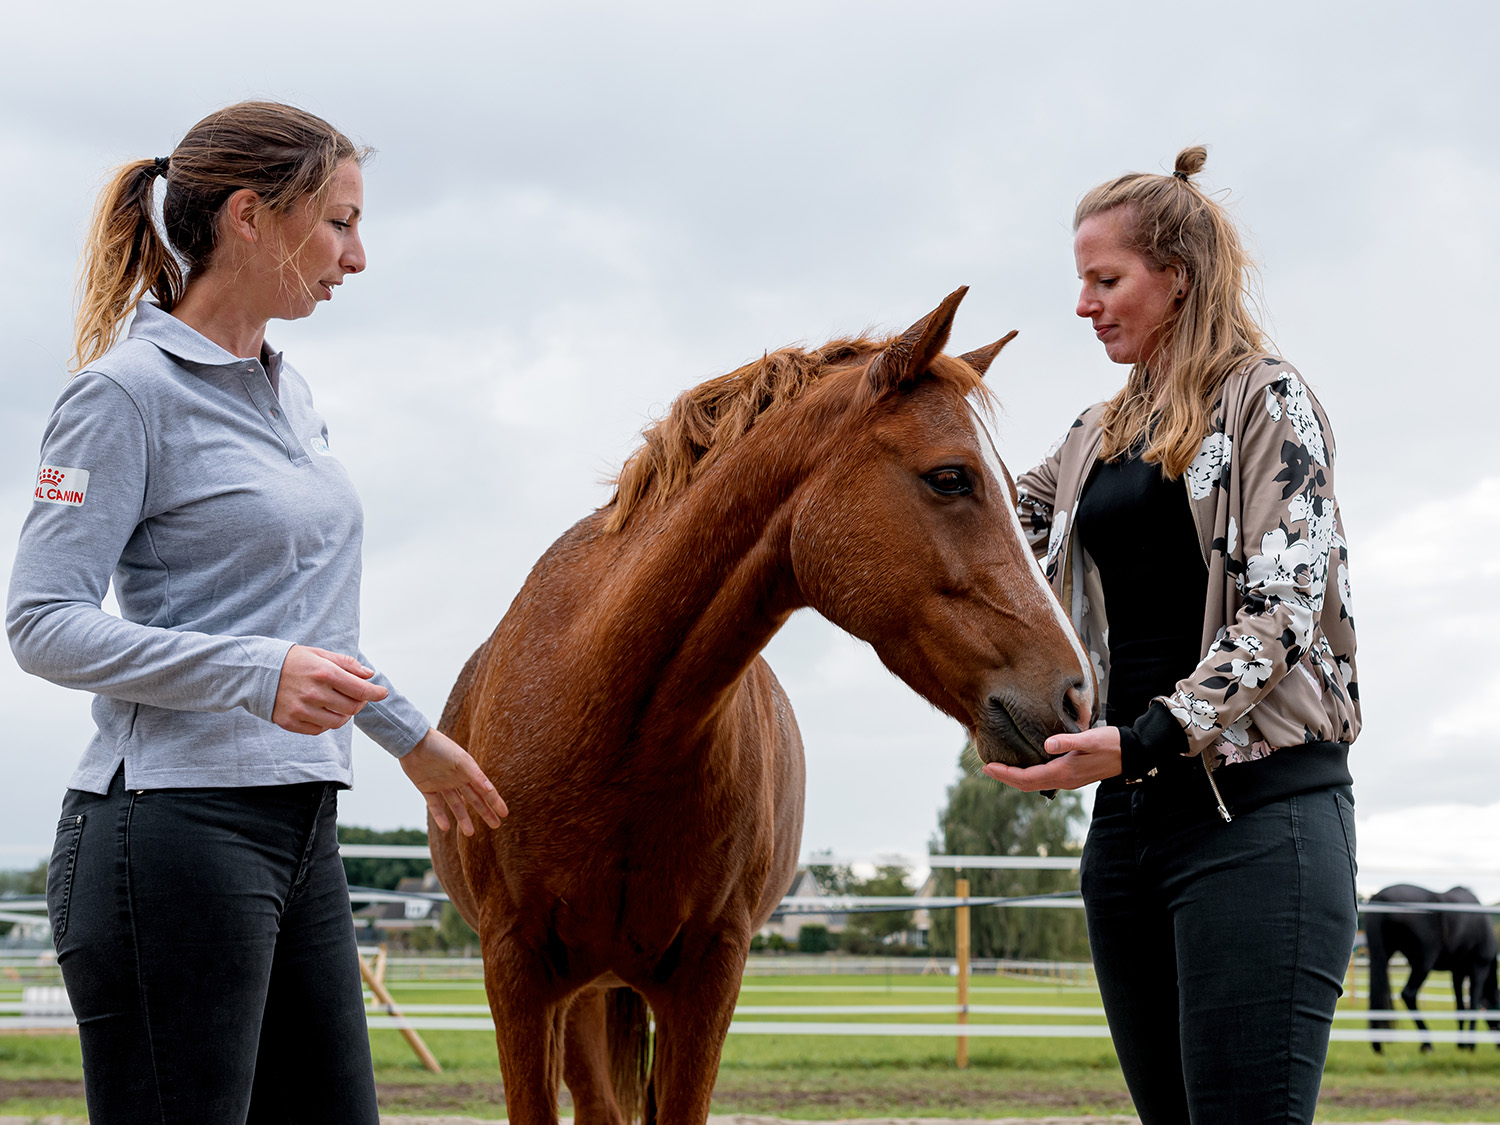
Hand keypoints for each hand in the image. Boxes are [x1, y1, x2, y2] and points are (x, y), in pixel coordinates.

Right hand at [273, 645, 388, 734]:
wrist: (255, 672)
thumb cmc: (291, 661)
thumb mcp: (319, 654)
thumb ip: (346, 664)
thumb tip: (369, 675)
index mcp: (325, 673)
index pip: (361, 690)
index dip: (376, 693)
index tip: (382, 693)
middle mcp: (315, 693)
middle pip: (352, 708)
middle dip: (360, 703)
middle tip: (357, 697)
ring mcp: (302, 710)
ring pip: (337, 722)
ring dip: (344, 715)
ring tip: (339, 704)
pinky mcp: (290, 722)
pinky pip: (319, 730)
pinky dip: (326, 723)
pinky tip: (322, 711)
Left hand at [400, 728, 508, 835]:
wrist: (413, 742)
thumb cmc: (440, 746)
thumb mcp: (460, 760)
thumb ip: (475, 775)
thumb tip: (490, 789)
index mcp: (468, 771)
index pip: (485, 790)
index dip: (495, 802)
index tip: (505, 814)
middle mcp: (457, 779)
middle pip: (474, 799)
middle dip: (485, 812)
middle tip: (496, 825)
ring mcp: (442, 784)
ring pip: (456, 805)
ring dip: (463, 819)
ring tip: (470, 833)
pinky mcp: (427, 788)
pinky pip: (435, 806)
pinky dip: (440, 816)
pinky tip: (446, 827)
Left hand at [982, 726, 1122, 791]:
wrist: (1132, 753)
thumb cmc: (1112, 743)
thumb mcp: (1090, 739)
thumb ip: (1068, 741)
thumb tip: (1046, 745)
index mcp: (1064, 773)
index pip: (1026, 778)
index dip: (1005, 774)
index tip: (988, 767)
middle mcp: (1064, 780)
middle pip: (1027, 784)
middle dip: (1005, 777)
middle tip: (986, 768)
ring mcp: (1068, 780)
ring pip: (1035, 782)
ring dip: (1015, 777)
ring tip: (1000, 767)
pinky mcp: (1072, 776)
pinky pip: (1043, 778)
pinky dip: (1028, 774)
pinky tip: (1024, 765)